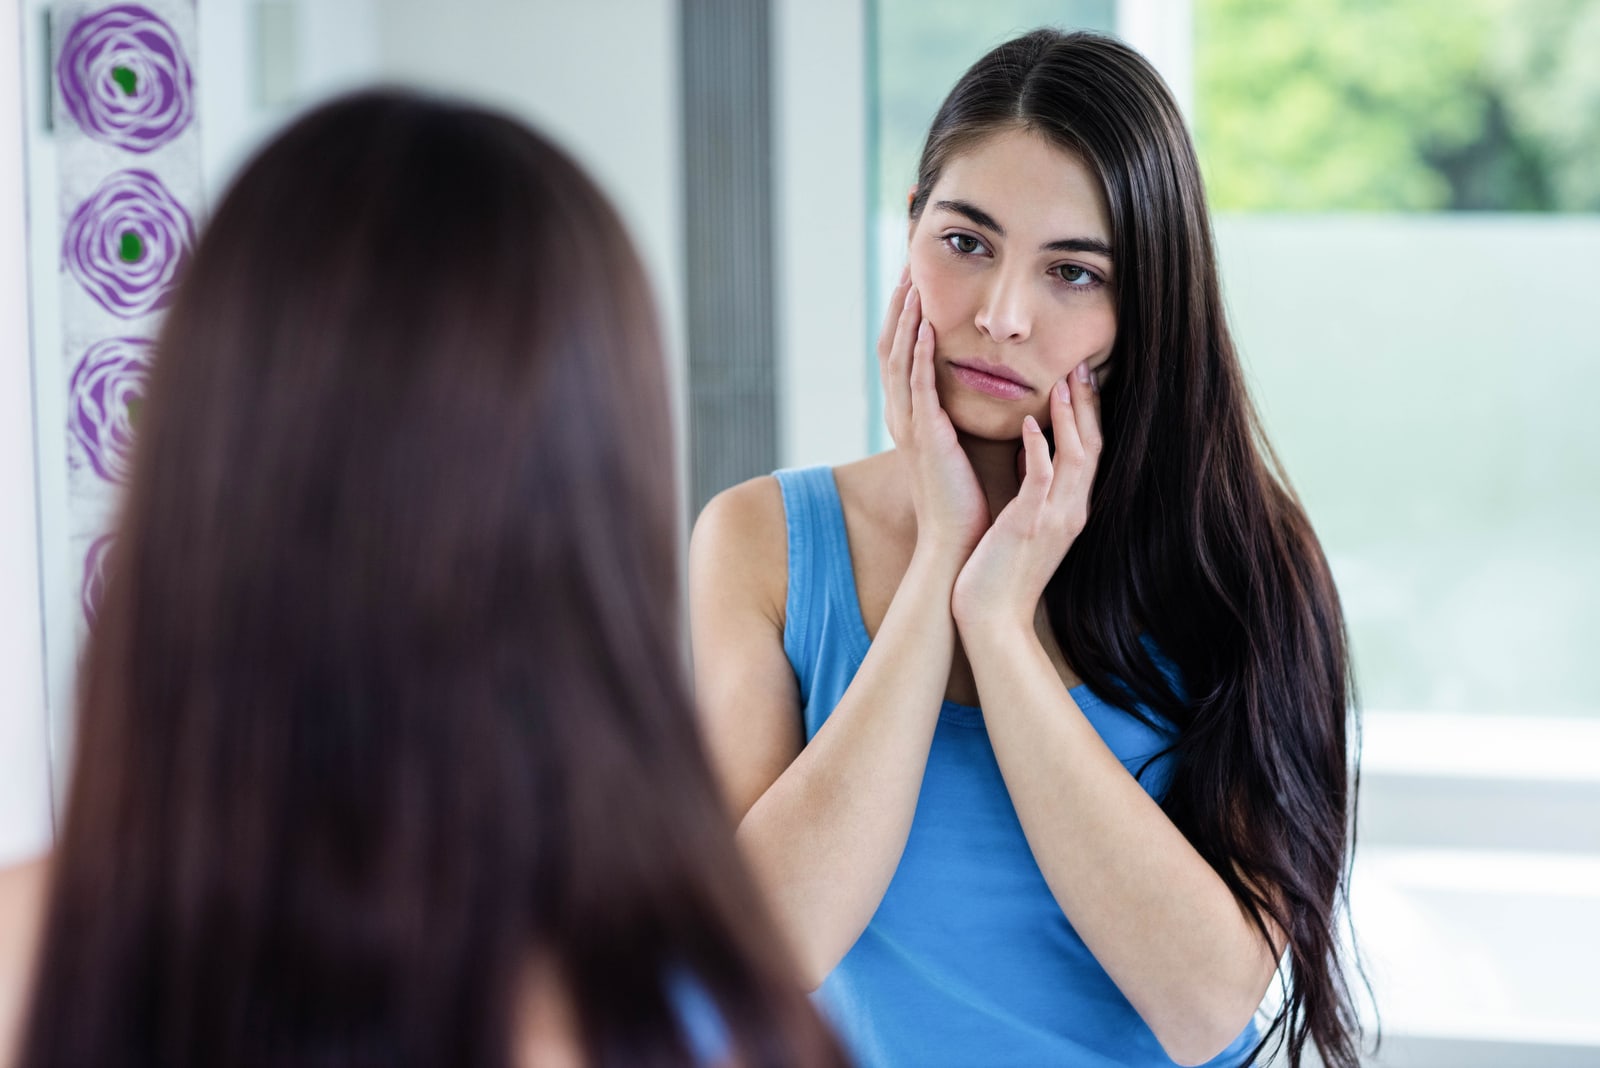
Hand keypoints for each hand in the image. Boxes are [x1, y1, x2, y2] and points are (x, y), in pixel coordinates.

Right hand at [877, 269, 987, 567]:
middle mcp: (902, 416)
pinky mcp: (925, 438)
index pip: (903, 353)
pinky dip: (919, 354)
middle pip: (891, 345)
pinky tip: (927, 324)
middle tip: (907, 263)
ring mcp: (910, 426)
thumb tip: (986, 382)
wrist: (957, 543)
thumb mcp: (962, 445)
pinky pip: (918, 387)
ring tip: (912, 280)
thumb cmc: (967, 500)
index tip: (917, 279)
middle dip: (898, 303)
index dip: (906, 315)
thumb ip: (964, 413)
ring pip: (899, 358)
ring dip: (906, 317)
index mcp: (911, 417)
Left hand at [951, 361, 1101, 633]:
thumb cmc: (1001, 574)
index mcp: (1071, 509)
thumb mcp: (1025, 524)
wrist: (994, 619)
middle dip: (1089, 404)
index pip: (1091, 452)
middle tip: (1082, 365)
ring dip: (1070, 416)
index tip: (1082, 380)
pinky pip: (1042, 479)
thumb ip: (1033, 491)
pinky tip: (1032, 424)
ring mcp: (1055, 517)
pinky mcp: (1030, 524)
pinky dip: (1041, 449)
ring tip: (1063, 380)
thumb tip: (1028, 453)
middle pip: (1094, 445)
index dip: (1089, 414)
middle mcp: (1072, 510)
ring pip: (1077, 456)